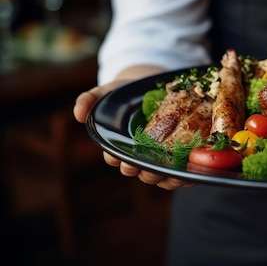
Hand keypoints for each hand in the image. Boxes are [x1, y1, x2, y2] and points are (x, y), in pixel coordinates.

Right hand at [73, 66, 195, 189]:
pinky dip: (184, 177)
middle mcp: (137, 156)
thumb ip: (89, 99)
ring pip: (158, 176)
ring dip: (164, 178)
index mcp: (117, 145)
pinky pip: (178, 174)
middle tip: (151, 164)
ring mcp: (157, 159)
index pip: (113, 157)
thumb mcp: (106, 92)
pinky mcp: (176, 160)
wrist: (152, 89)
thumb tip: (77, 114)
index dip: (116, 158)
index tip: (121, 156)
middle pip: (137, 170)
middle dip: (143, 170)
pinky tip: (188, 174)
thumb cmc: (125, 93)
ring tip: (173, 173)